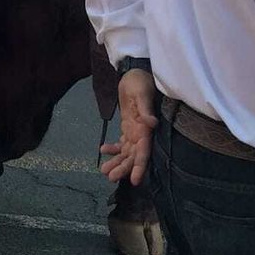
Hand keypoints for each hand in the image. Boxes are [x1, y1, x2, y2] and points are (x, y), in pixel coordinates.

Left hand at [99, 69, 158, 185]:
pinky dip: (113, 148)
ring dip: (116, 162)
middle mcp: (141, 133)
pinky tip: (103, 150)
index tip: (134, 181)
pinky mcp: (128, 127)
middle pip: (133, 156)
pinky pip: (121, 143)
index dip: (140, 166)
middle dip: (123, 168)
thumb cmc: (141, 82)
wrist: (134, 73)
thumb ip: (145, 109)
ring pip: (126, 153)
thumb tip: (152, 124)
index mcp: (146, 128)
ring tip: (104, 171)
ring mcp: (134, 131)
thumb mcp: (142, 93)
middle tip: (110, 178)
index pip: (144, 151)